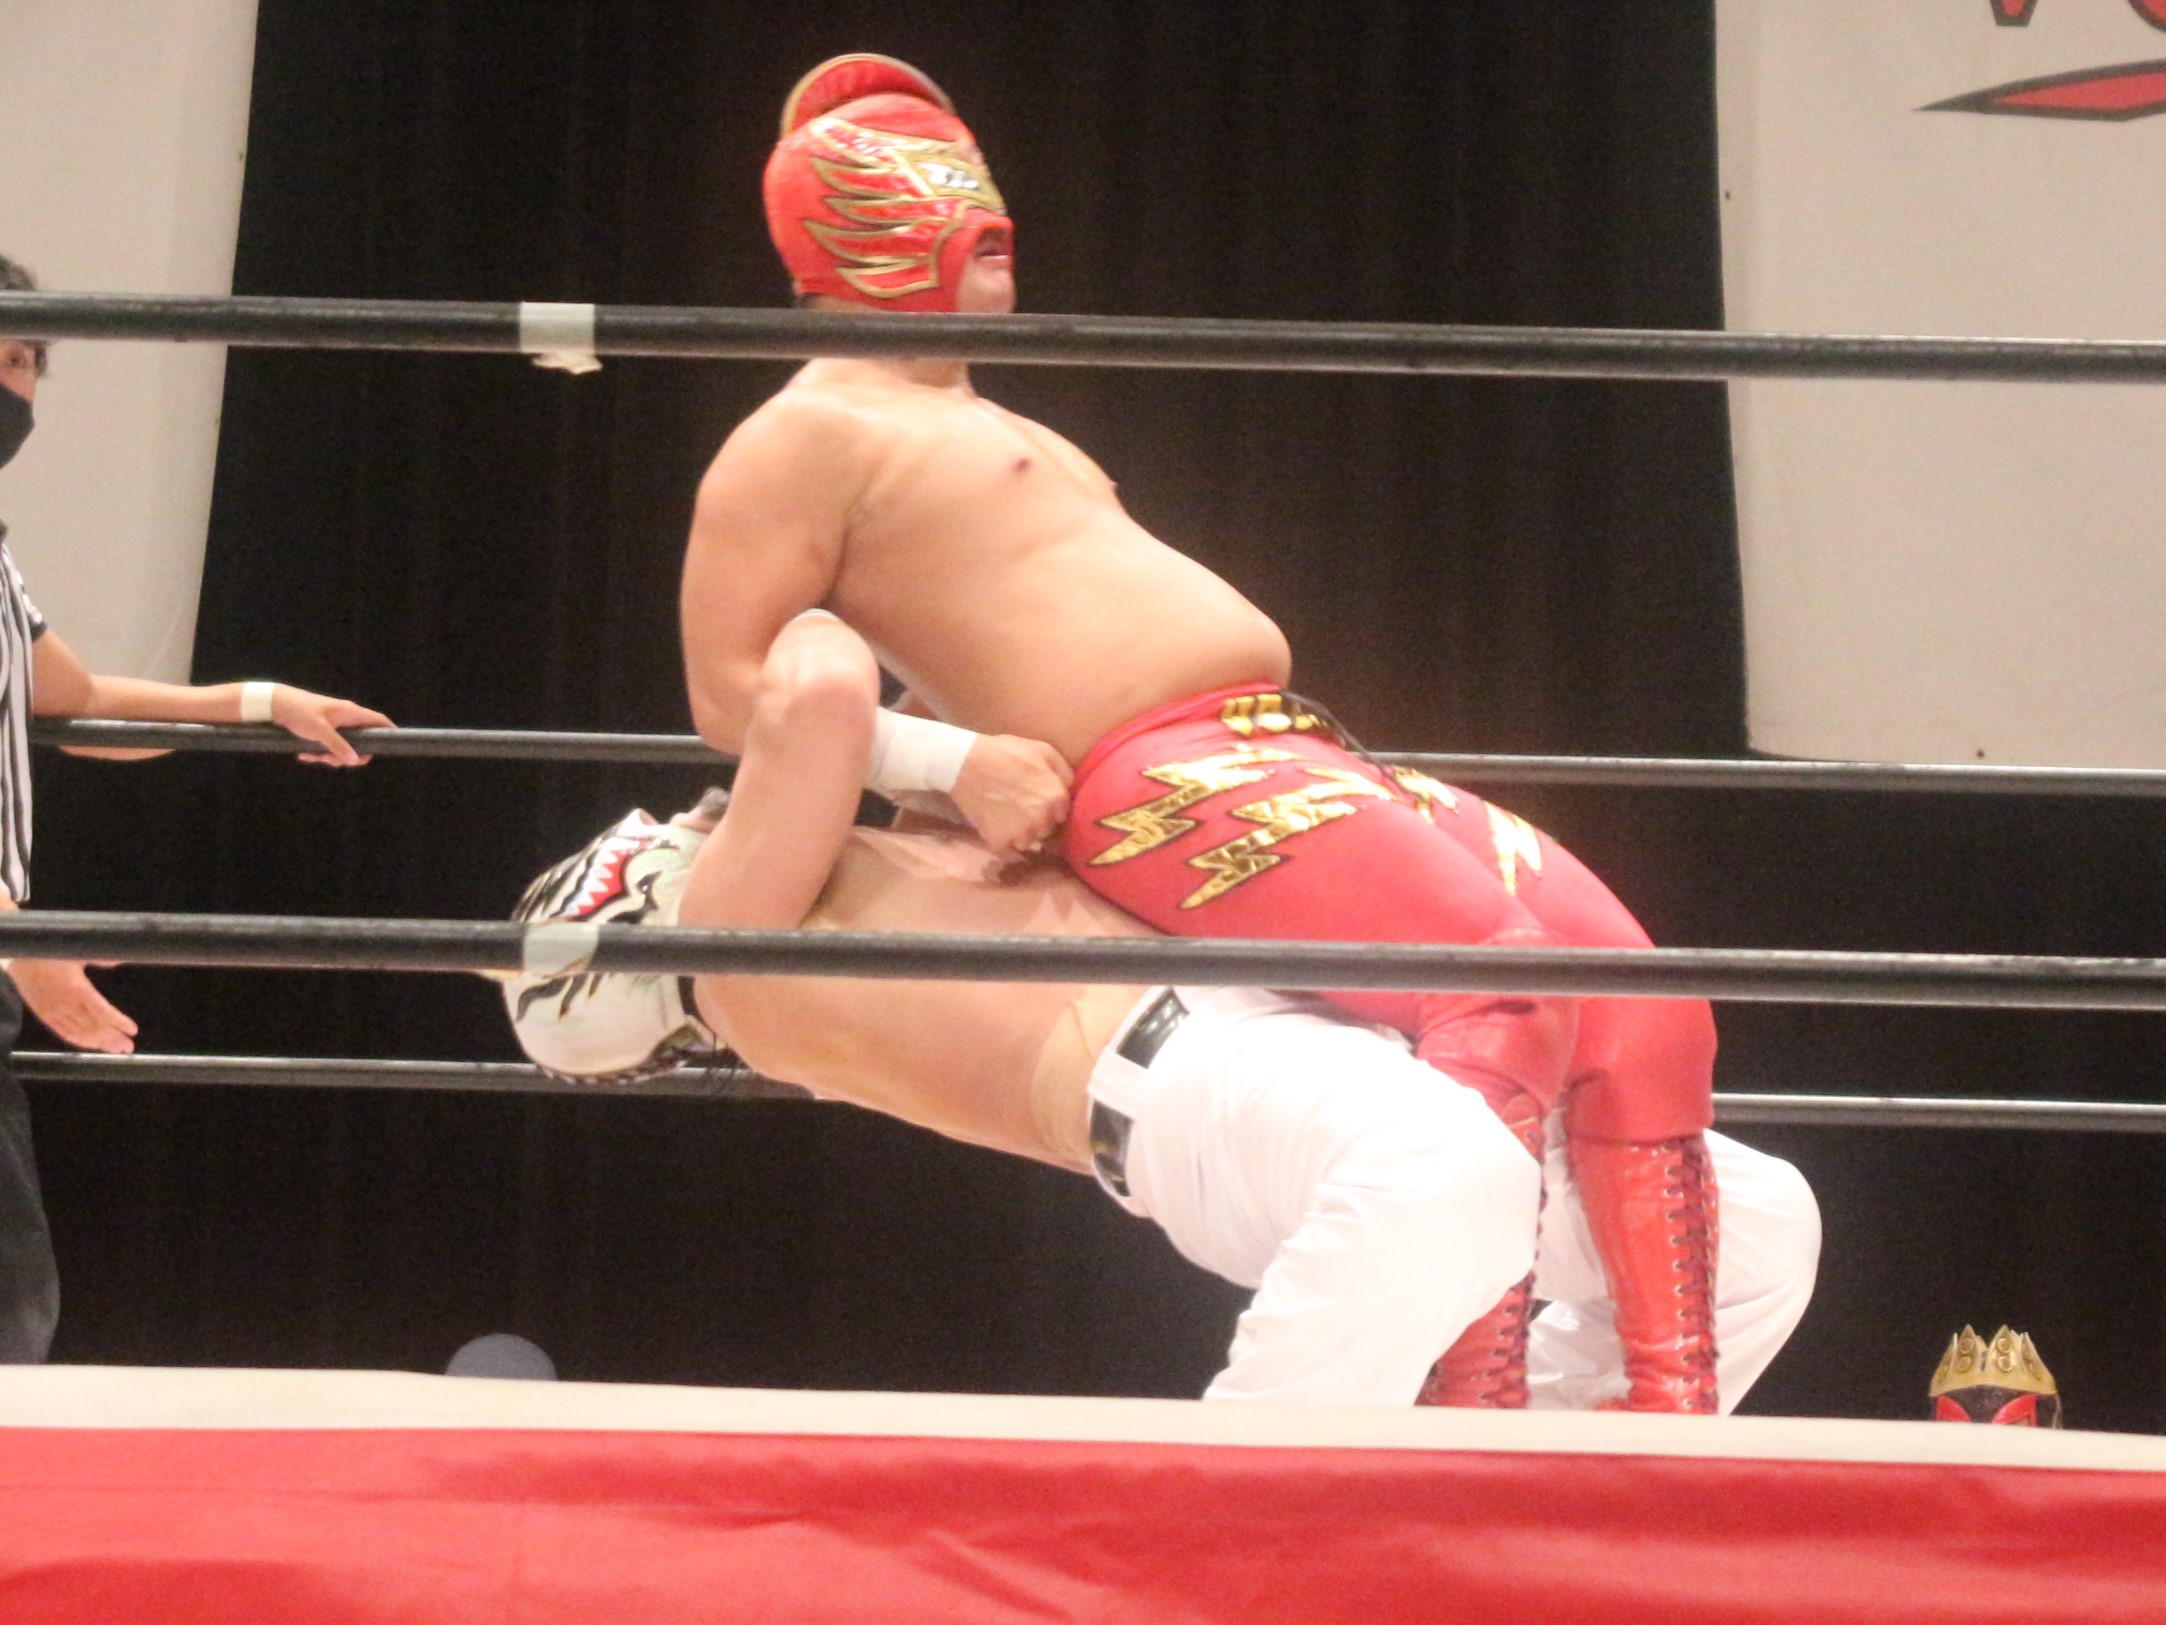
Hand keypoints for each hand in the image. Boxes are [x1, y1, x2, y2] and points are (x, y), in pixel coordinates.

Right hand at [10, 959, 136, 1053]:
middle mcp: (67, 1004)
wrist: (22, 960)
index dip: (118, 1022)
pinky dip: (80, 1041)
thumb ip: (101, 958)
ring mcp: (55, 1012)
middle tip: (129, 1047)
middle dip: (113, 1038)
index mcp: (78, 989)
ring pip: (80, 1033)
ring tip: (117, 1049)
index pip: (102, 1012)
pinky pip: (64, 1033)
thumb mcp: (78, 952)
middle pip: (94, 1026)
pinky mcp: (45, 1016)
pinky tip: (93, 1045)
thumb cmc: (53, 953)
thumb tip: (118, 962)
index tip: (133, 1030)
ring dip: (100, 1043)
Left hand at [269, 686, 394, 766]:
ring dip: (330, 756)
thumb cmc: (299, 712)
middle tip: (332, 760)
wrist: (275, 704)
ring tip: (312, 756)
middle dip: (348, 756)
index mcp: (351, 713)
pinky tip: (304, 755)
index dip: (389, 732)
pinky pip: (329, 746)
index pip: (378, 721)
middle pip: (361, 742)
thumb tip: (355, 761)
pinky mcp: (323, 730)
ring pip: (343, 747)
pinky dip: (319, 753)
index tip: (391, 745)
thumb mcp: (319, 731)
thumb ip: (338, 746)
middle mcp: (346, 718)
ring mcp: (335, 724)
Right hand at [948, 733, 1071, 857]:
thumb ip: (1063, 771)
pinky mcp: (1000, 842)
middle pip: (1046, 830)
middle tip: (1018, 807)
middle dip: (1036, 821)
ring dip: (1019, 834)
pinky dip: (1002, 841)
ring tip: (1005, 817)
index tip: (1035, 801)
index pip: (1062, 814)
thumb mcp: (1042, 749)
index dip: (1049, 808)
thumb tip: (1071, 788)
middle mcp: (1043, 819)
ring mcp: (1021, 833)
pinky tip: (994, 825)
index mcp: (1056, 797)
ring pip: (1028, 842)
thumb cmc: (1005, 752)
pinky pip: (1008, 850)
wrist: (966, 763)